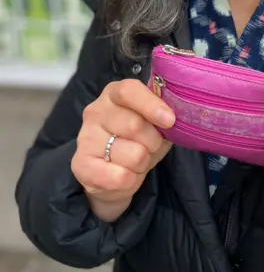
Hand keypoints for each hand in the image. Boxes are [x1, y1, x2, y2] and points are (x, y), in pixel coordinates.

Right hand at [71, 79, 174, 221]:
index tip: (170, 120)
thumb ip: (162, 115)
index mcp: (113, 94)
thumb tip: (173, 117)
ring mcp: (85, 138)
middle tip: (151, 146)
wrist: (112, 176)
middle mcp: (95, 112)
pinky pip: (121, 177)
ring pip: (134, 154)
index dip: (151, 105)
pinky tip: (125, 174)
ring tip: (136, 161)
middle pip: (135, 125)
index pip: (129, 91)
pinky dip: (132, 180)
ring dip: (144, 162)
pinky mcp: (81, 165)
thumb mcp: (153, 123)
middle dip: (154, 141)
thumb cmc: (138, 141)